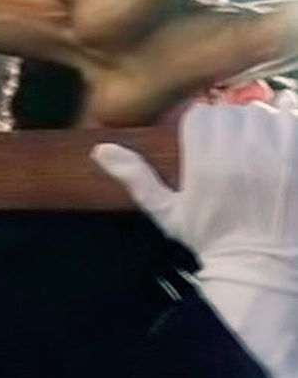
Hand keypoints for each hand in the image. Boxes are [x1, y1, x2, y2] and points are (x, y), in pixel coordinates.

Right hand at [92, 103, 297, 377]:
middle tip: (227, 141)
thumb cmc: (209, 239)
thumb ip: (136, 178)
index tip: (202, 139)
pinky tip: (281, 124)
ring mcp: (276, 158)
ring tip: (252, 140)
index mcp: (205, 165)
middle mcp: (240, 156)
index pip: (201, 115)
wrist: (260, 266)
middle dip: (226, 121)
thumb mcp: (166, 212)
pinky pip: (293, 122)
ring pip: (262, 113)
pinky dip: (287, 118)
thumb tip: (100, 149)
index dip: (199, 124)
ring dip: (256, 121)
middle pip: (230, 111)